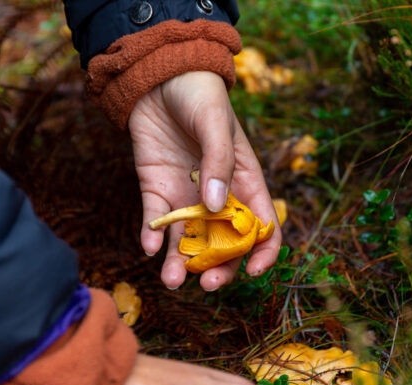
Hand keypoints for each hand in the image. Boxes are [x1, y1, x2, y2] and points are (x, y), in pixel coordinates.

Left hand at [128, 71, 281, 290]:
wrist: (157, 74)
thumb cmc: (198, 93)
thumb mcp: (215, 122)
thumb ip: (218, 163)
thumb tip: (216, 207)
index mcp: (244, 179)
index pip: (262, 225)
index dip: (263, 251)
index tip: (255, 271)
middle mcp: (216, 195)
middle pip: (224, 243)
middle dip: (219, 267)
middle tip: (207, 283)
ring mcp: (185, 195)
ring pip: (188, 240)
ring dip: (182, 263)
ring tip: (172, 280)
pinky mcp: (156, 190)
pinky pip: (156, 221)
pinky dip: (152, 237)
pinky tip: (149, 248)